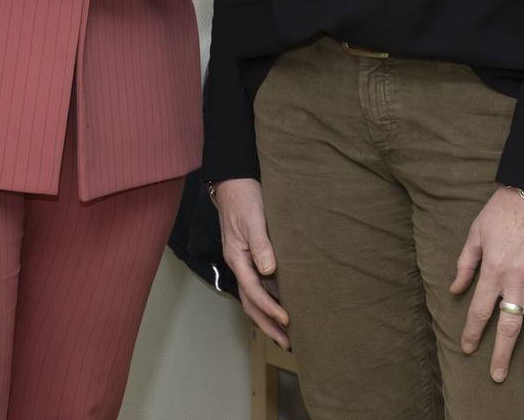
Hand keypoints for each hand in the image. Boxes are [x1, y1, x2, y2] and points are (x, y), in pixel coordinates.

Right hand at [215, 178, 288, 347]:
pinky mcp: (251, 256)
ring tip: (287, 333)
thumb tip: (269, 271)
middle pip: (251, 303)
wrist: (235, 181)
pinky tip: (283, 305)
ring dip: (269, 316)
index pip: (254, 292)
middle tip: (288, 342)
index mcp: (237, 258)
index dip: (271, 308)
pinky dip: (270, 300)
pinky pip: (259, 285)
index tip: (288, 320)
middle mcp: (239, 264)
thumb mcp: (253, 220)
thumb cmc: (245, 197)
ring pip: (254, 297)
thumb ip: (261, 245)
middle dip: (268, 324)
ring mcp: (244, 262)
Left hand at [451, 187, 523, 382]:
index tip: (467, 348)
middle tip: (497, 376)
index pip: (481, 310)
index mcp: (494, 270)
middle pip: (508, 324)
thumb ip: (465, 264)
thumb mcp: (476, 233)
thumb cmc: (503, 209)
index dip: (472, 332)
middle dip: (501, 353)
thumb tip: (454, 289)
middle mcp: (517, 279)